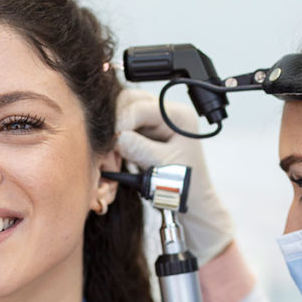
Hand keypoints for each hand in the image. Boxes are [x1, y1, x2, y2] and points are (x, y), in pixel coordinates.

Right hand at [116, 88, 233, 263]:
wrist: (191, 200)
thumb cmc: (185, 184)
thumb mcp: (163, 166)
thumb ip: (139, 149)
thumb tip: (115, 137)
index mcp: (178, 116)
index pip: (141, 106)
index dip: (121, 122)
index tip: (110, 142)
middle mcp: (166, 113)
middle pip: (129, 101)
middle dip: (116, 123)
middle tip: (109, 147)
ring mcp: (154, 121)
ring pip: (123, 112)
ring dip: (114, 131)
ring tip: (113, 156)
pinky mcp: (145, 132)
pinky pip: (123, 128)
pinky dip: (116, 141)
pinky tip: (115, 156)